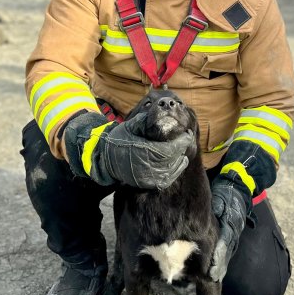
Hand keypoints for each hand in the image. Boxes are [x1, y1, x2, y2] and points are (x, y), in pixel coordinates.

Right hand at [64, 110, 193, 189]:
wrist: (105, 158)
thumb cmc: (119, 139)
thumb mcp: (130, 125)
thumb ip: (146, 121)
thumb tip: (161, 111)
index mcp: (143, 151)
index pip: (169, 149)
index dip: (180, 143)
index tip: (188, 134)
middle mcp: (146, 166)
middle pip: (171, 160)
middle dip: (181, 150)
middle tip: (187, 140)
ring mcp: (147, 177)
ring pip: (170, 171)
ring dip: (180, 161)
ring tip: (184, 151)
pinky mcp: (146, 184)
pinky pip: (165, 180)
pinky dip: (174, 172)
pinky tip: (179, 163)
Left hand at [209, 177, 247, 281]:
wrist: (237, 188)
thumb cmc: (226, 193)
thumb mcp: (221, 197)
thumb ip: (217, 208)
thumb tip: (210, 217)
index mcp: (231, 223)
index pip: (224, 242)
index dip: (218, 255)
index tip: (212, 267)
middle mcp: (234, 231)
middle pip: (226, 251)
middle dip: (219, 266)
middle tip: (212, 278)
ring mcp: (234, 234)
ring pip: (227, 253)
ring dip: (221, 266)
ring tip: (213, 278)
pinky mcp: (231, 235)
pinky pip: (227, 250)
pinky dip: (222, 261)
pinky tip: (217, 271)